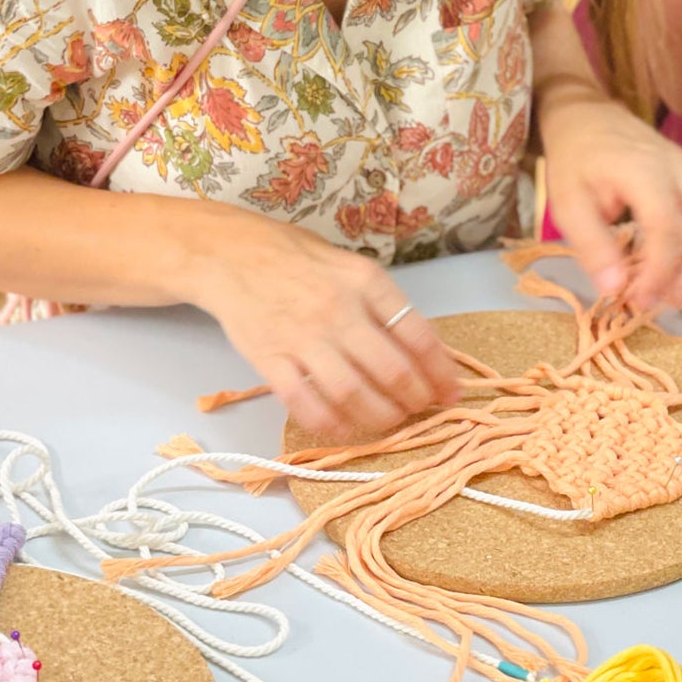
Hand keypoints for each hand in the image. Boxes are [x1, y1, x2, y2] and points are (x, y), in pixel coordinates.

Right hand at [182, 208, 461, 437]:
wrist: (231, 255)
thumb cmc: (297, 258)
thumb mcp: (350, 266)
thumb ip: (382, 303)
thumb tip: (423, 349)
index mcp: (365, 282)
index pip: (417, 335)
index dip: (440, 371)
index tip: (450, 391)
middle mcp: (338, 310)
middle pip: (392, 372)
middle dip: (414, 400)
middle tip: (419, 409)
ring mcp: (302, 337)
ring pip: (354, 395)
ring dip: (379, 417)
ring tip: (388, 421)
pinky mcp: (270, 360)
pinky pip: (306, 404)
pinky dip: (331, 424)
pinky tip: (344, 427)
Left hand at [540, 91, 681, 312]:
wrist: (591, 121)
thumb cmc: (578, 163)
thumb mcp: (568, 204)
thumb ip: (592, 247)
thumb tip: (615, 290)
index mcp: (642, 170)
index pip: (665, 225)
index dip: (658, 270)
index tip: (641, 299)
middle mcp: (681, 167)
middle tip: (674, 301)